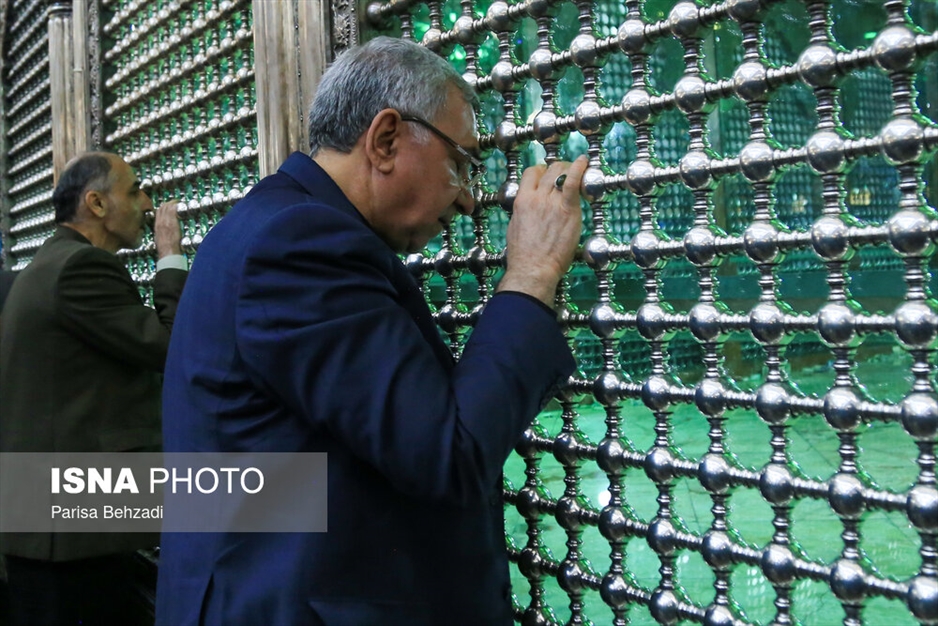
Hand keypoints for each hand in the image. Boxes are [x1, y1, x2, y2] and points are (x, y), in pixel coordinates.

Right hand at [153, 200, 182, 257]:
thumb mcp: (161, 240)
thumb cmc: (166, 250)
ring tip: (178, 202)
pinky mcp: (172, 222)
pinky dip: (176, 206)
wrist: (168, 253)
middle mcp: (160, 222)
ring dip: (173, 203)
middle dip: (168, 203)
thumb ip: (163, 233)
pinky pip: (172, 210)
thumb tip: (167, 232)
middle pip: (162, 208)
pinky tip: (181, 204)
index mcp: (157, 226)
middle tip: (175, 202)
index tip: (168, 206)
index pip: (159, 212)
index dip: (164, 207)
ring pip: (166, 207)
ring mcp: (166, 222)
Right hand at [497, 155, 587, 306]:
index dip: (542, 171)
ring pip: (560, 173)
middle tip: (568, 175)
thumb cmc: (523, 256)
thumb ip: (523, 213)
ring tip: (578, 173)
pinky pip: (572, 182)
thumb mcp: (515, 228)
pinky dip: (579, 169)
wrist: (533, 268)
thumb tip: (527, 209)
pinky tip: (584, 161)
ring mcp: (551, 202)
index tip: (549, 176)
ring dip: (570, 170)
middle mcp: (536, 197)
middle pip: (549, 170)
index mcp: (522, 201)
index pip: (531, 173)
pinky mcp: (567, 209)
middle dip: (559, 169)